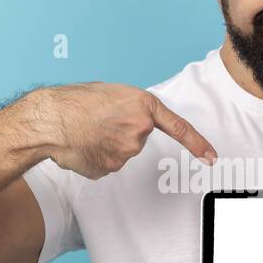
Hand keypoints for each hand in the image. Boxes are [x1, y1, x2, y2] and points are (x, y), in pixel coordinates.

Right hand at [40, 82, 216, 179]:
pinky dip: (96, 156)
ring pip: (122, 151)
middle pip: (137, 137)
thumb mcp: (111, 94)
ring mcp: (126, 153)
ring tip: (87, 131)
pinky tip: (83, 145)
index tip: (211, 157)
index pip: (179, 128)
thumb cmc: (74, 102)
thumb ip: (130, 110)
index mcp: (143, 106)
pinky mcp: (111, 168)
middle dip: (121, 130)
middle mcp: (140, 130)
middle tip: (99, 120)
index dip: (198, 144)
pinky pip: (108, 163)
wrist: (50, 120)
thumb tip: (130, 127)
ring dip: (107, 143)